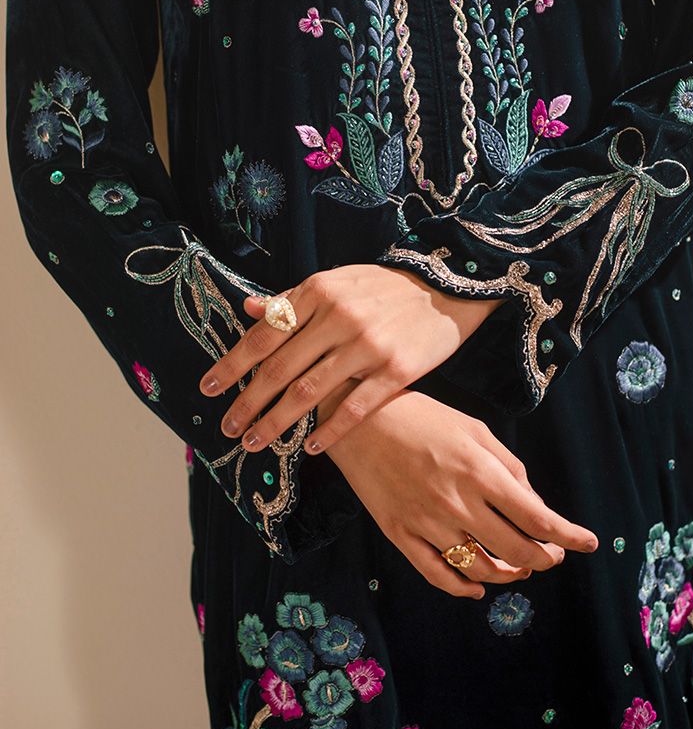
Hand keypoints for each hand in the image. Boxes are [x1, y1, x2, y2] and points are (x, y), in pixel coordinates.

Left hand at [198, 263, 503, 453]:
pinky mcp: (397, 369)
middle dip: (249, 403)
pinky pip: (356, 406)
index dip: (233, 364)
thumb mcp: (336, 283)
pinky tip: (312, 445)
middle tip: (229, 429)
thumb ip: (293, 299)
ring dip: (278, 422)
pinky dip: (331, 428)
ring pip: (310, 392)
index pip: (265, 334)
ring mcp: (369, 345)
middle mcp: (340, 317)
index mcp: (319, 292)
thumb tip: (248, 307)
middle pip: (281, 369)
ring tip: (257, 442)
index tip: (209, 389)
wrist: (446, 287)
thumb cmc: (383, 287)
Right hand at [326, 390, 597, 597]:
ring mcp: (427, 523)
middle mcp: (458, 503)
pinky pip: (438, 574)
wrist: (359, 419)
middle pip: (517, 551)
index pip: (538, 518)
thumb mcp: (474, 429)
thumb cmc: (423, 417)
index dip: (569, 535)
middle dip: (544, 558)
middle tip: (553, 556)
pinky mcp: (400, 534)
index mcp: (480, 472)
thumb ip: (509, 467)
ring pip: (481, 568)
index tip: (590, 543)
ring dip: (509, 574)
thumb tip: (534, 506)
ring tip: (520, 568)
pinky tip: (478, 586)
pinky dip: (463, 587)